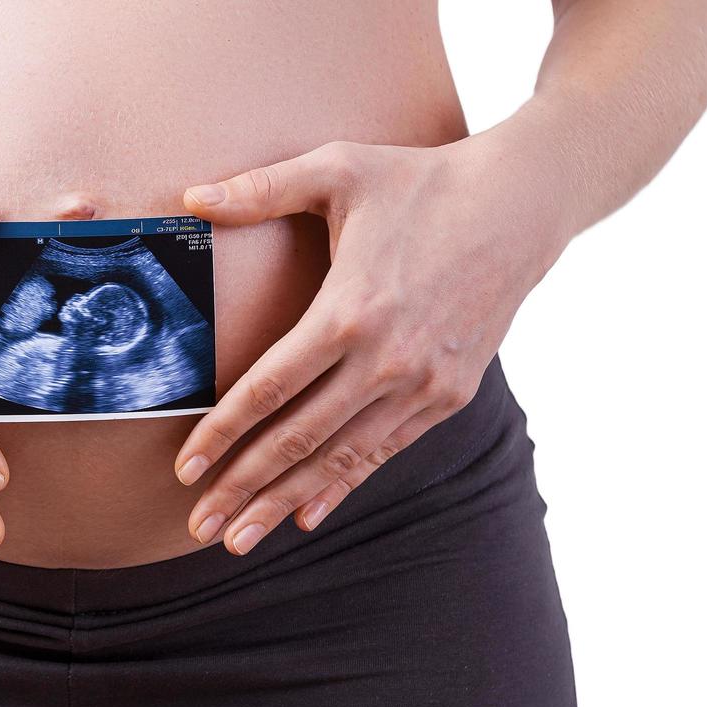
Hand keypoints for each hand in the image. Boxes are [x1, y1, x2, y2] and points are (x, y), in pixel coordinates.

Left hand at [173, 137, 566, 554]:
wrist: (520, 206)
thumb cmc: (420, 180)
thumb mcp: (338, 169)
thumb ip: (260, 189)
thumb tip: (190, 197)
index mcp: (350, 311)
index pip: (270, 388)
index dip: (222, 432)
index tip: (185, 466)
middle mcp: (387, 360)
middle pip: (299, 438)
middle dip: (244, 486)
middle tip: (198, 524)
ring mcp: (423, 385)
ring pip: (340, 457)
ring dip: (285, 500)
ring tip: (238, 538)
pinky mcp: (450, 395)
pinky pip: (384, 451)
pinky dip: (343, 485)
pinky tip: (306, 515)